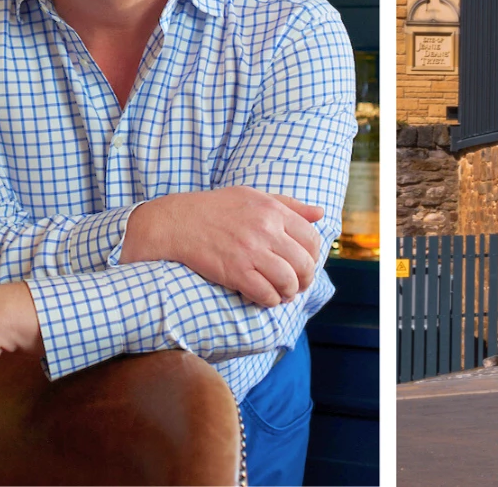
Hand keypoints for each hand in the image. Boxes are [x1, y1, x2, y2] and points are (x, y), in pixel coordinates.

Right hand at [121, 186, 325, 306]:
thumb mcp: (254, 196)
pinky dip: (271, 300)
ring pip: (288, 281)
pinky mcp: (234, 272)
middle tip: (300, 285)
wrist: (176, 221)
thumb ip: (290, 205)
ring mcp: (250, 252)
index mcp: (273, 211)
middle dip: (306, 279)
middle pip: (304, 263)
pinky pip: (265, 293)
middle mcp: (266, 231)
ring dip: (290, 292)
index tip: (307, 264)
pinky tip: (267, 298)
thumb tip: (321, 213)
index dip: (314, 256)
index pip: (311, 238)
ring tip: (285, 293)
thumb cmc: (217, 208)